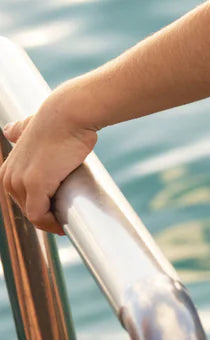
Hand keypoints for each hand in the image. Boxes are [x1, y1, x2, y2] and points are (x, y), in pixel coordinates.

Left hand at [0, 93, 98, 235]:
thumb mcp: (31, 128)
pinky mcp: (35, 187)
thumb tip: (8, 129)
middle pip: (28, 208)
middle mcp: (9, 177)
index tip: (59, 209)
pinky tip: (65, 225)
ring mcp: (20, 182)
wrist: (70, 114)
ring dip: (51, 222)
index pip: (23, 198)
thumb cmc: (59, 120)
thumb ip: (19, 131)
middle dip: (47, 215)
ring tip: (70, 220)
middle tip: (68, 216)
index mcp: (8, 169)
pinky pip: (40, 216)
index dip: (41, 206)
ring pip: (35, 215)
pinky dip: (52, 224)